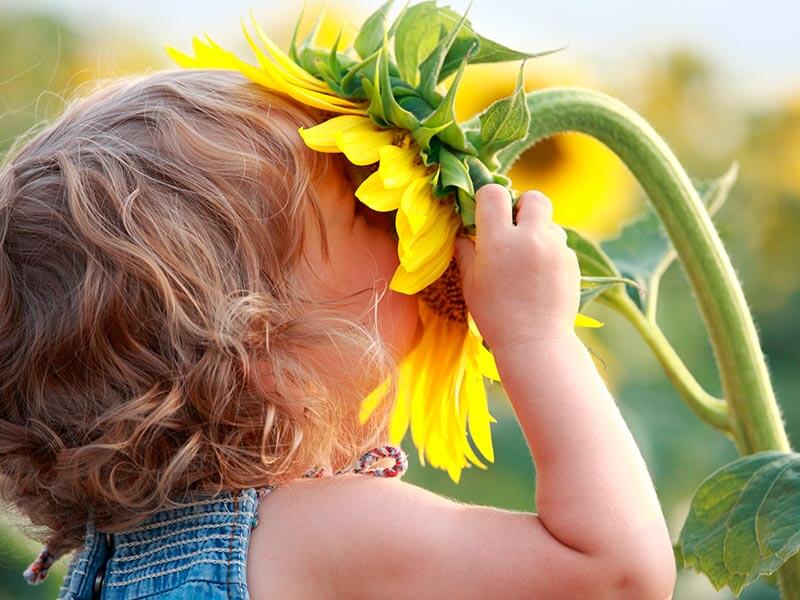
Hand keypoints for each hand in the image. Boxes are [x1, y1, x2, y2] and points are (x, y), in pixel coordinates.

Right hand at [454, 184, 579, 351]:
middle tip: (514, 228)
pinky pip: (560, 245)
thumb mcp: (471, 283)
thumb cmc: (494, 315)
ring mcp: (555, 249)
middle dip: (523, 206)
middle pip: (534, 197)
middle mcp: (530, 237)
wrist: (535, 341)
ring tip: (528, 259)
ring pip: (550, 223)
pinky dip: (550, 253)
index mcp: (499, 240)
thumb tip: (462, 234)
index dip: (488, 199)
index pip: (494, 194)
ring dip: (539, 232)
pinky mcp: (572, 262)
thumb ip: (466, 252)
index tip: (485, 213)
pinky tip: (540, 277)